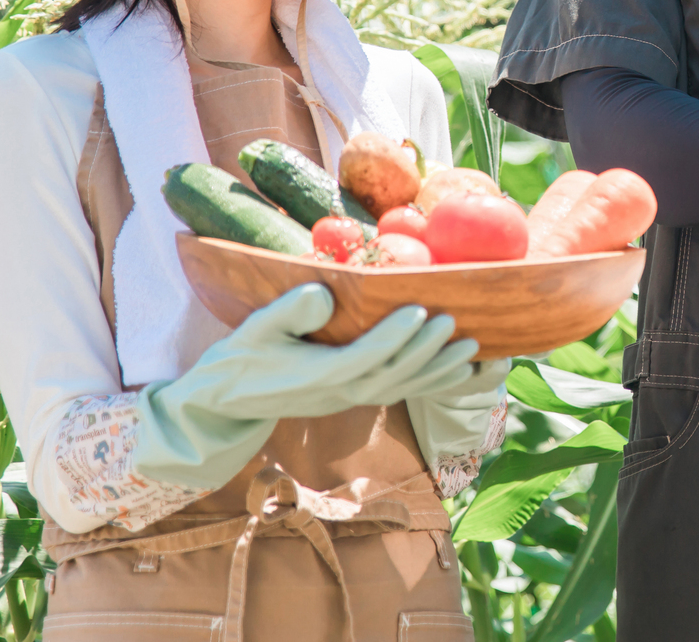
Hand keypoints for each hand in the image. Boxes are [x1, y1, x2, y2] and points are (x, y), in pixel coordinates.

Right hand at [133, 286, 480, 488]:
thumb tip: (320, 295)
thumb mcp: (253, 330)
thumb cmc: (239, 359)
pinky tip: (460, 368)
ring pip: (402, 389)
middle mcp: (339, 393)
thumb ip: (286, 314)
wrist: (226, 403)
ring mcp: (349, 400)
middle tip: (455, 323)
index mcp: (316, 376)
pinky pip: (401, 393)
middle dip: (426, 351)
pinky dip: (433, 382)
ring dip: (439, 370)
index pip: (362, 358)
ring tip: (473, 348)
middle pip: (392, 376)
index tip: (419, 311)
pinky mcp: (354, 398)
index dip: (393, 337)